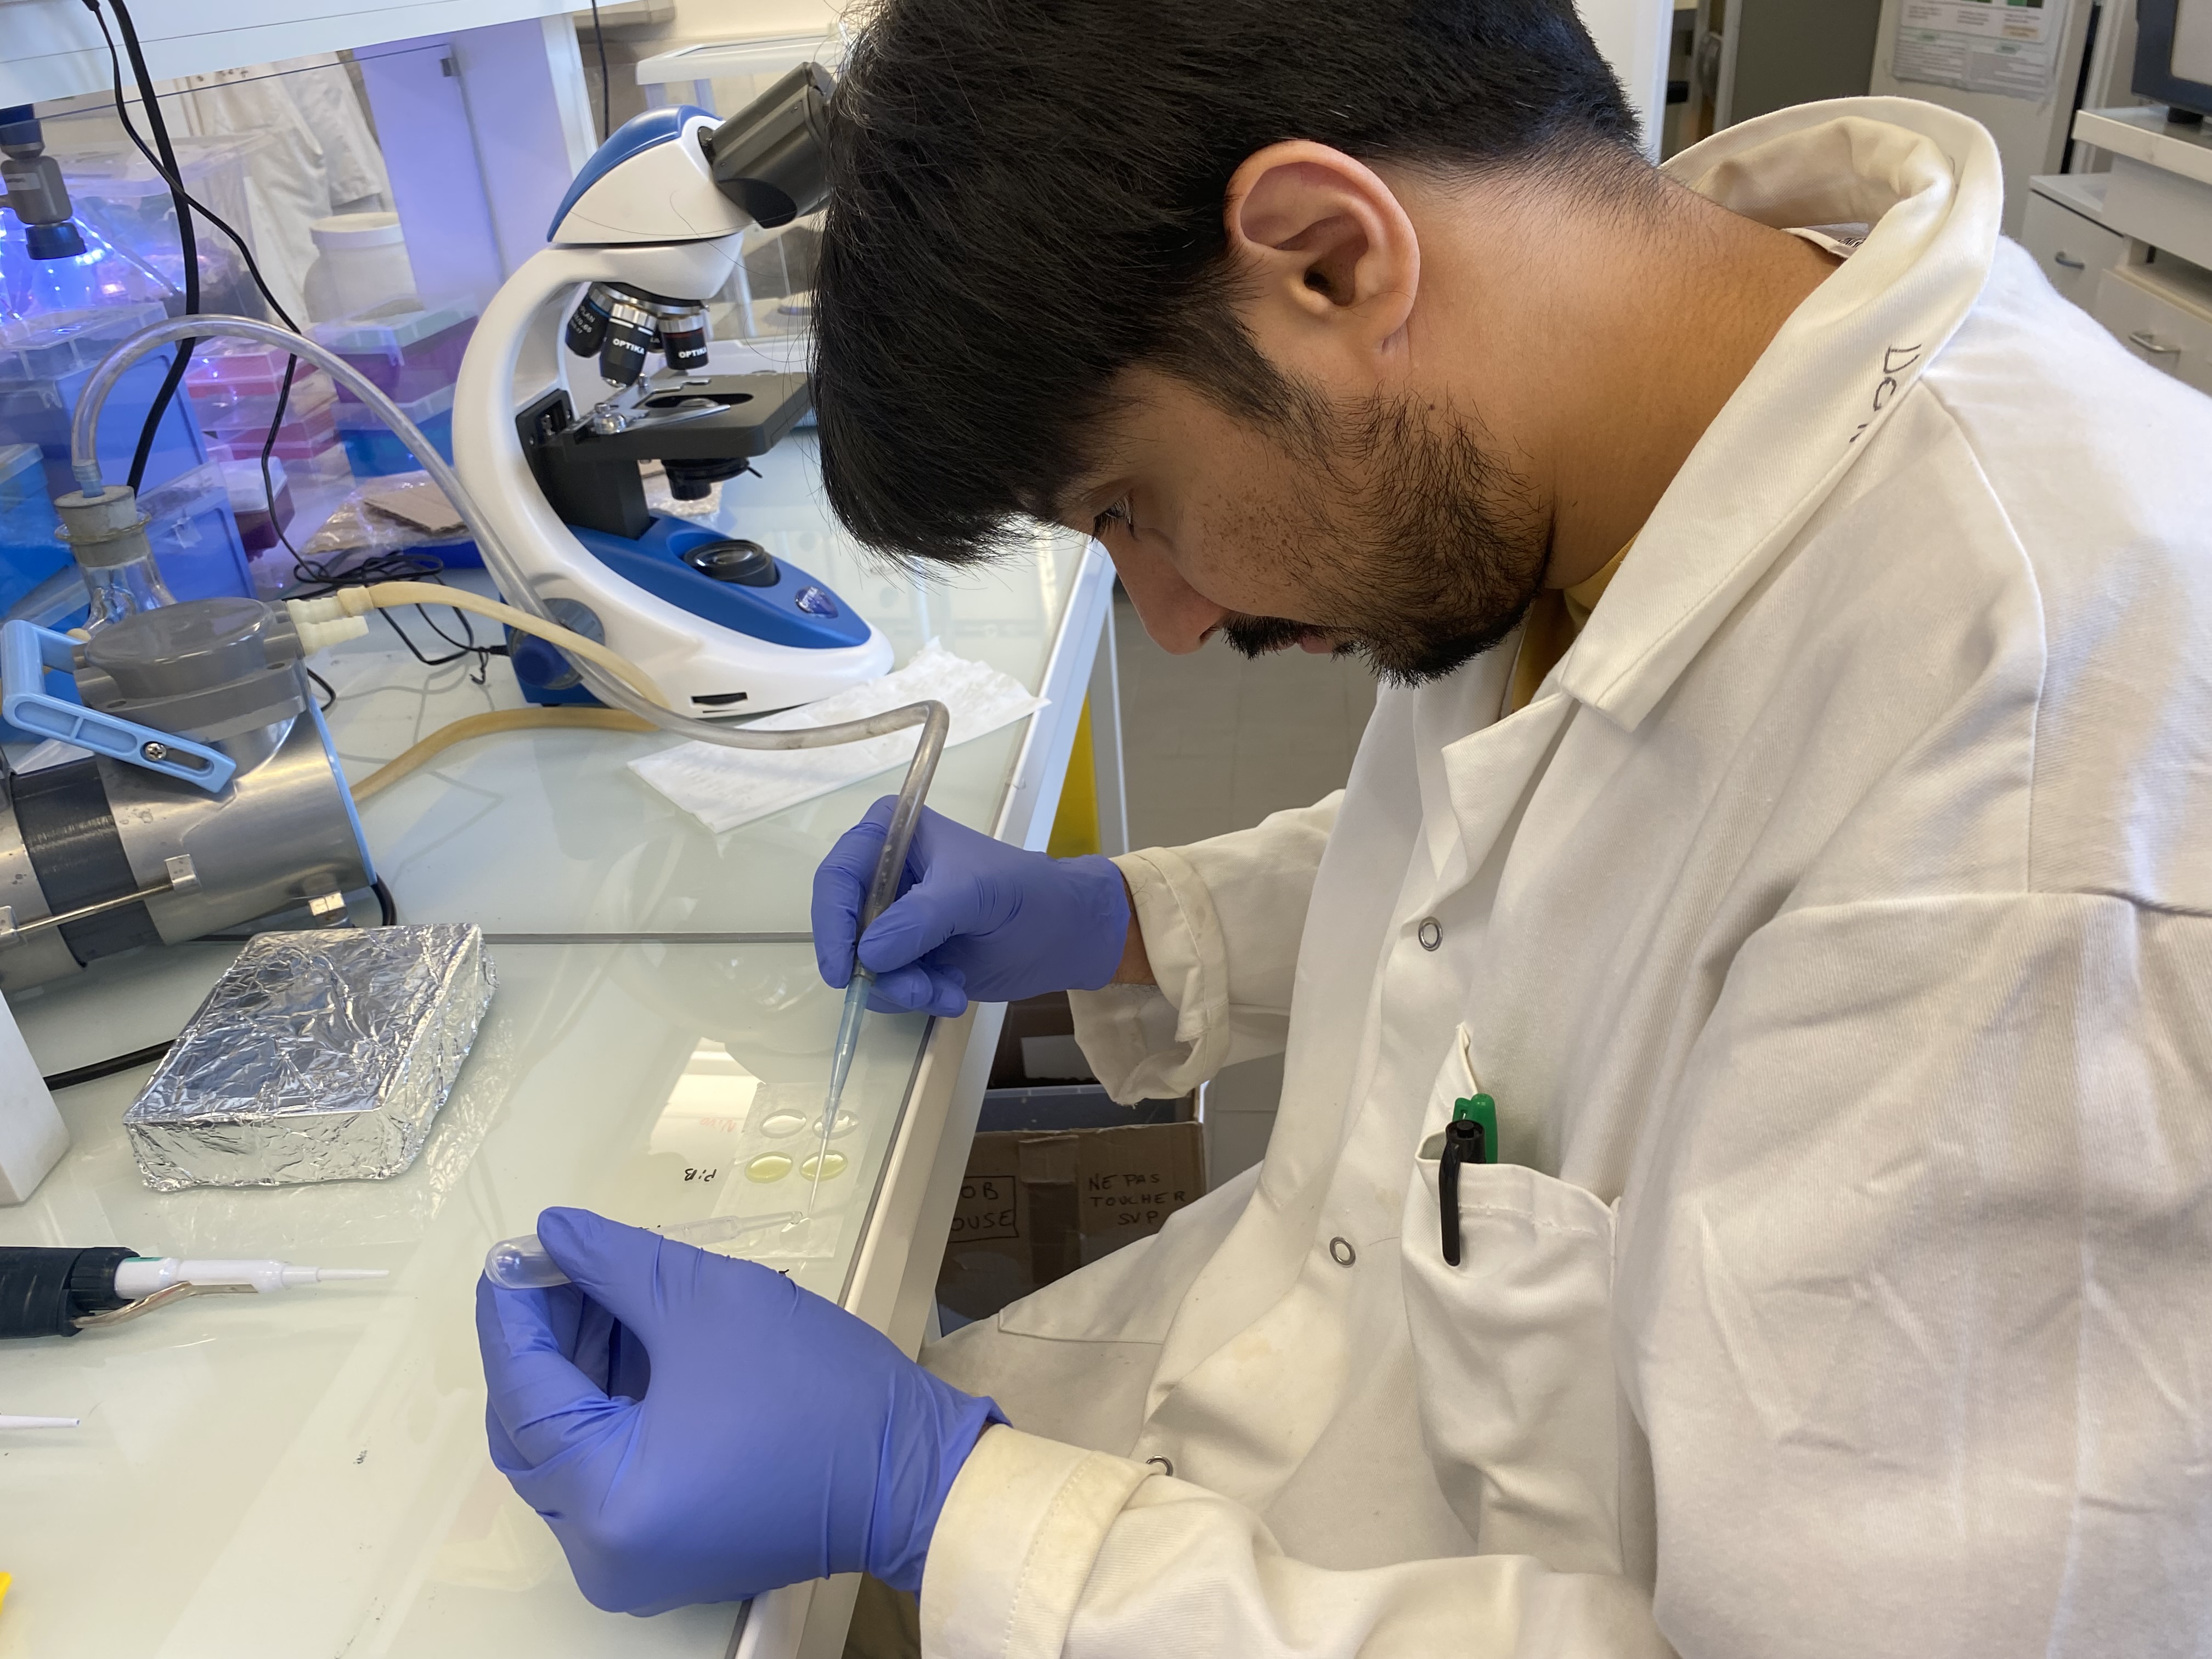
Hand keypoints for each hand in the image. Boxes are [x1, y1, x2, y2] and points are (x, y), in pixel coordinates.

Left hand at [476, 1207, 1003, 1613]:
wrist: (913, 1471)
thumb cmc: (816, 1388)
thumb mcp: (709, 1302)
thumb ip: (617, 1265)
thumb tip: (555, 1233)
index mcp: (608, 1500)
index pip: (525, 1397)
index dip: (513, 1316)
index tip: (511, 1252)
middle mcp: (603, 1553)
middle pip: (533, 1434)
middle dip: (543, 1343)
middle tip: (560, 1265)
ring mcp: (633, 1563)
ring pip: (568, 1454)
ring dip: (577, 1371)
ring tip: (603, 1290)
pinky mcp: (666, 1552)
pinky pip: (607, 1474)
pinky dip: (610, 1409)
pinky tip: (629, 1340)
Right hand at [811, 798, 1130, 1015]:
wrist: (1067, 933)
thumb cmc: (1027, 894)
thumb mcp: (977, 895)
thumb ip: (922, 919)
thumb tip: (868, 953)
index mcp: (892, 834)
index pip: (838, 875)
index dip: (833, 922)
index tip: (844, 969)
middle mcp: (883, 875)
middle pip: (843, 928)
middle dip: (878, 968)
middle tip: (919, 990)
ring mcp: (893, 919)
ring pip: (864, 965)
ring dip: (904, 988)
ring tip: (949, 991)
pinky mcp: (908, 956)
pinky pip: (887, 986)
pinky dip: (917, 997)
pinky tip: (953, 991)